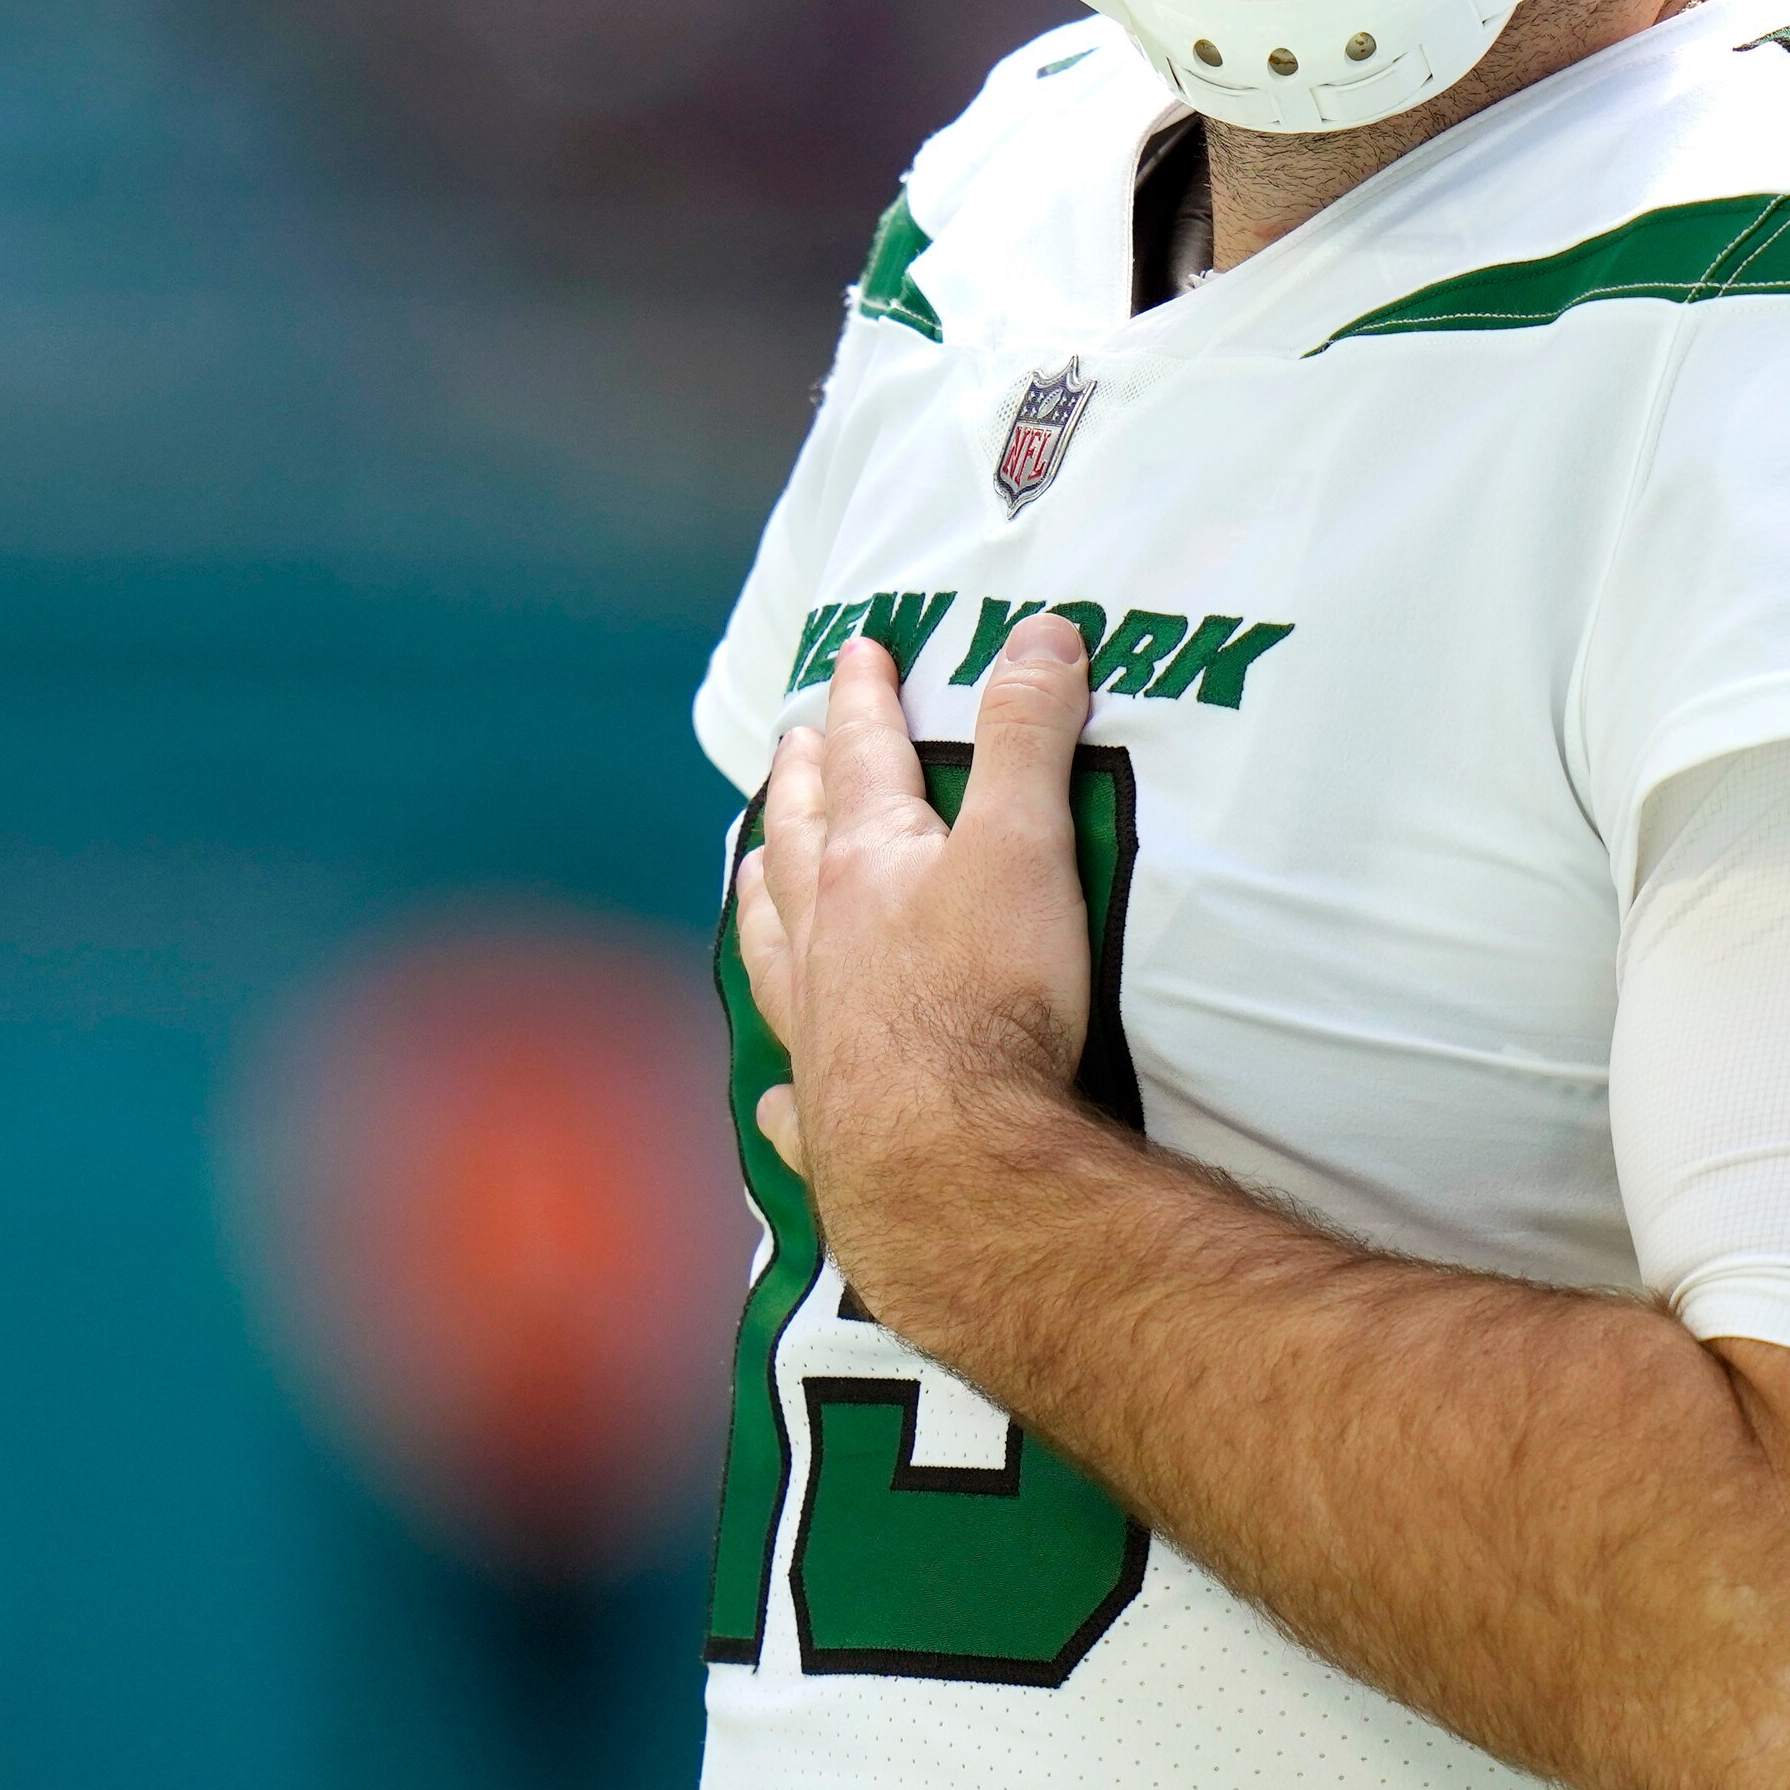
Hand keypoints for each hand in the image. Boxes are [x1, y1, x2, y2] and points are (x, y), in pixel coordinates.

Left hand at [737, 612, 1099, 1310]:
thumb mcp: (1024, 843)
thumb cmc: (990, 997)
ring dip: (762, 897)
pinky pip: (790, 1090)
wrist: (954, 1155)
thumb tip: (1039, 634)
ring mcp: (816, 1027)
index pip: (863, 758)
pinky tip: (771, 1094)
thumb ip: (1027, 736)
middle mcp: (824, 939)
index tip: (855, 652)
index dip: (862, 699)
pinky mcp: (830, 1113)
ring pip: (772, 944)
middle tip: (791, 742)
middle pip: (799, 840)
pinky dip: (779, 1083)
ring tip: (750, 867)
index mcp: (869, 865)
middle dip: (800, 782)